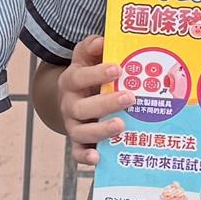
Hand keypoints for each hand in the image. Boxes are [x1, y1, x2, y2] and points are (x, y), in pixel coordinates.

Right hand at [58, 36, 124, 152]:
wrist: (71, 98)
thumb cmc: (87, 75)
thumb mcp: (87, 57)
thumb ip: (93, 47)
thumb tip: (102, 40)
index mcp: (71, 81)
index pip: (80, 77)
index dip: (97, 73)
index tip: (118, 69)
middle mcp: (69, 104)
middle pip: (82, 107)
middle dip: (106, 103)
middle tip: (130, 98)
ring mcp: (73, 125)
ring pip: (81, 131)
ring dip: (100, 130)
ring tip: (121, 126)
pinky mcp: (78, 142)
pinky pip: (77, 153)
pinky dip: (85, 158)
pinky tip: (98, 158)